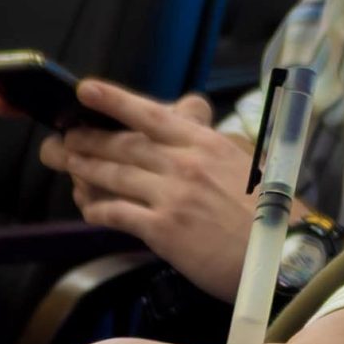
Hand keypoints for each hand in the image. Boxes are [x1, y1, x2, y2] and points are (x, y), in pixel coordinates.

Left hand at [32, 80, 255, 292]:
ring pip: (113, 175)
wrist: (282, 253)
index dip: (115, 100)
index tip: (86, 90)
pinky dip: (98, 209)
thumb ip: (209, 151)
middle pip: (123, 145)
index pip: (152, 115)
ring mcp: (173, 196)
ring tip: (65, 164)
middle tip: (60, 138)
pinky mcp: (164, 229)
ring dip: (82, 169)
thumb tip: (187, 140)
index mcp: (206, 144)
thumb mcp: (244, 165)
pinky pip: (117, 214)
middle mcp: (186, 164)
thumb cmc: (270, 212)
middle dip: (85, 139)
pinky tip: (89, 209)